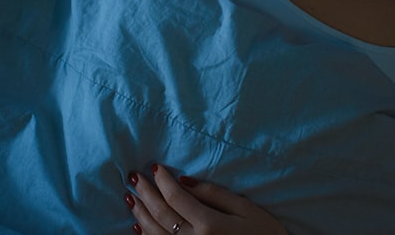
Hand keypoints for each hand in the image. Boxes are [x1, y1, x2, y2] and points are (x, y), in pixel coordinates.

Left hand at [125, 164, 287, 234]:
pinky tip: (139, 227)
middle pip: (161, 214)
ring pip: (155, 233)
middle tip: (133, 177)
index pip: (176, 197)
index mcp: (209, 224)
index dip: (162, 180)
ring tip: (131, 197)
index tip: (154, 167)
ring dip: (140, 214)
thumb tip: (184, 181)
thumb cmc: (263, 234)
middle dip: (145, 193)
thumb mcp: (245, 209)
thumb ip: (214, 194)